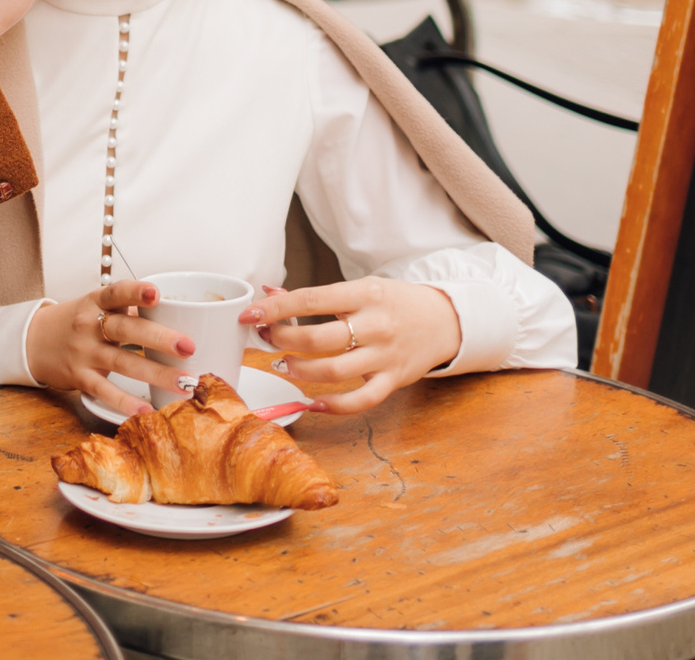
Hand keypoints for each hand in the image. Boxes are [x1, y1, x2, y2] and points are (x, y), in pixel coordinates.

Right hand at [26, 282, 188, 416]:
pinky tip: (146, 410)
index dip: (135, 292)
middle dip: (159, 338)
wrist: (33, 341)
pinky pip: (104, 390)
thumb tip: (172, 312)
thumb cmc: (75, 322)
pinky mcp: (79, 377)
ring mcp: (84, 352)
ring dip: (156, 373)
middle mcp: (89, 325)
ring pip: (122, 362)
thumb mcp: (95, 306)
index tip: (157, 294)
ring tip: (184, 384)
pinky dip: (125, 401)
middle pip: (126, 329)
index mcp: (95, 302)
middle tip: (188, 346)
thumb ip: (127, 309)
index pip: (116, 293)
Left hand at [243, 278, 460, 414]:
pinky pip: (360, 400)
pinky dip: (333, 405)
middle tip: (266, 338)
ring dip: (299, 371)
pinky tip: (312, 402)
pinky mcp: (393, 380)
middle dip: (282, 340)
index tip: (250, 314)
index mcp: (365, 294)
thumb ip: (317, 296)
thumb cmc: (394, 302)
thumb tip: (270, 294)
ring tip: (284, 364)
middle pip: (317, 339)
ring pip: (332, 371)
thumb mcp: (361, 288)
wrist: (444, 319)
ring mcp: (385, 356)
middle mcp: (375, 325)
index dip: (276, 309)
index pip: (311, 300)